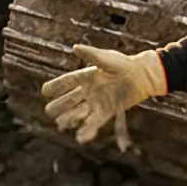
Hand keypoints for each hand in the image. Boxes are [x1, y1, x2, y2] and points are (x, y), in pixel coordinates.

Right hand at [39, 45, 167, 150]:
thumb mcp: (107, 58)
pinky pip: (95, 122)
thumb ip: (91, 55)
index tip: (44, 91)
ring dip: (70, 119)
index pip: (68, 81)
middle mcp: (90, 90)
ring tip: (60, 125)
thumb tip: (75, 47)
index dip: (56, 86)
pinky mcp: (108, 110)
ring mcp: (98, 101)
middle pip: (71, 99)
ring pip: (80, 112)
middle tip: (48, 112)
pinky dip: (88, 130)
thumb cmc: (124, 64)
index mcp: (87, 76)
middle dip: (60, 106)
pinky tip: (80, 138)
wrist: (142, 76)